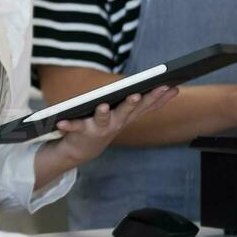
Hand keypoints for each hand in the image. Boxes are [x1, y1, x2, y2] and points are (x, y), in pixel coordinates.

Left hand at [43, 86, 177, 168]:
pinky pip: (74, 127)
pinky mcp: (81, 131)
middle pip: (127, 111)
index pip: (146, 105)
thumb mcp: (129, 113)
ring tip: (103, 106)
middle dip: (132, 103)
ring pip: (103, 120)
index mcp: (128, 116)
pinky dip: (68, 125)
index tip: (169, 86)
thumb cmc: (108, 124)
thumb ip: (148, 102)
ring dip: (103, 113)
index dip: (157, 97)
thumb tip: (175, 89)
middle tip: (136, 95)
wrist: (84, 149)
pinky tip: (61, 122)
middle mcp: (117, 123)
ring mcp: (99, 128)